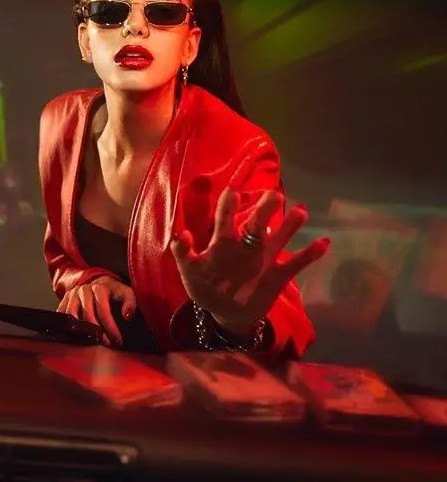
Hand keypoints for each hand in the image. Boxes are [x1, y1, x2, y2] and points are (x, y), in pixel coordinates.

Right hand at [58, 276, 135, 345]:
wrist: (98, 284)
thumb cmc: (114, 293)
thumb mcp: (126, 293)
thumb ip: (130, 303)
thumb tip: (127, 316)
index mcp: (99, 288)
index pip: (103, 310)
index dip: (110, 327)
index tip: (117, 340)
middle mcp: (84, 290)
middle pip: (87, 315)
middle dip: (98, 332)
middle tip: (107, 343)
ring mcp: (73, 294)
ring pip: (72, 315)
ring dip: (82, 331)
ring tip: (92, 341)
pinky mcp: (65, 299)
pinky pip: (62, 314)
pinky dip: (68, 326)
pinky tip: (78, 336)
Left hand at [170, 188, 329, 331]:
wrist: (228, 313)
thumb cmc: (207, 288)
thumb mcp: (190, 274)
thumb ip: (184, 255)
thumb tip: (182, 234)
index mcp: (223, 244)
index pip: (225, 221)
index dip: (228, 208)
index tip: (232, 192)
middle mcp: (246, 246)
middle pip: (256, 225)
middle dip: (264, 210)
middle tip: (273, 195)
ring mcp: (265, 259)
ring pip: (280, 238)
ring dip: (290, 226)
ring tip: (301, 211)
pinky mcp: (279, 275)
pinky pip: (297, 263)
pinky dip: (310, 254)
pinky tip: (323, 242)